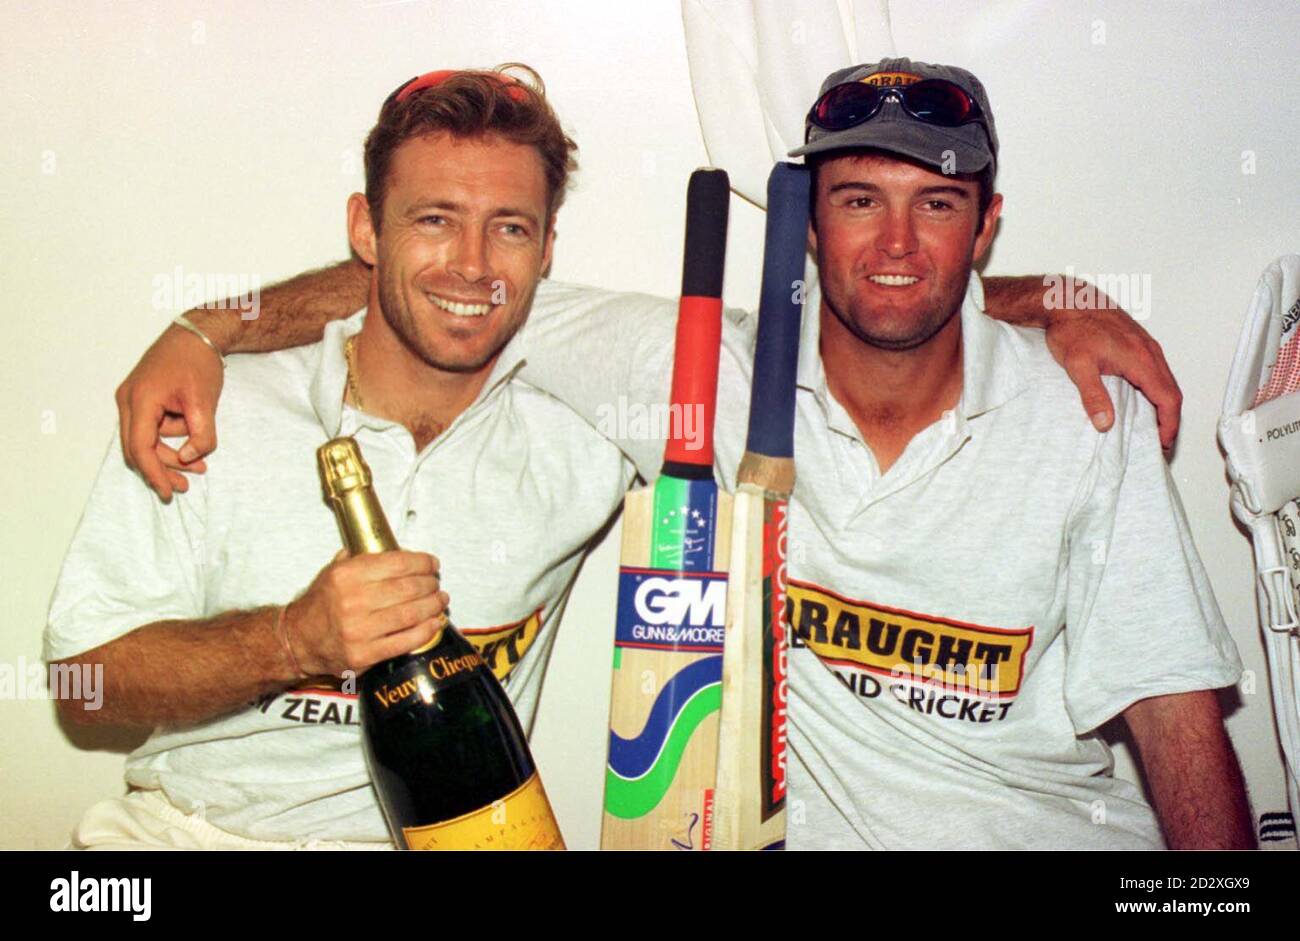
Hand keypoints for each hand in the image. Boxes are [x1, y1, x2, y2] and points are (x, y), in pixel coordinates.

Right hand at [116, 324, 223, 500]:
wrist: (196, 335)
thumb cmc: (199, 363)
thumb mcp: (206, 402)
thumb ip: (201, 434)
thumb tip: (189, 458)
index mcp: (141, 399)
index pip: (141, 447)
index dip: (154, 473)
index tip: (168, 492)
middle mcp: (128, 400)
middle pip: (137, 448)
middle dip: (161, 469)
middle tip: (187, 485)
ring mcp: (130, 398)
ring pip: (143, 440)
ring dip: (169, 454)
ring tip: (200, 464)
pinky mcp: (140, 398)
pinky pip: (148, 428)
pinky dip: (167, 439)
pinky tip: (190, 443)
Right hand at [283, 550, 450, 676]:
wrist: (297, 640)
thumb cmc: (320, 604)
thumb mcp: (333, 572)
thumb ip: (361, 558)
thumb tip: (395, 550)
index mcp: (346, 575)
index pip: (397, 563)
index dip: (422, 563)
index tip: (432, 564)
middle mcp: (352, 601)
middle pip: (408, 589)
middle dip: (430, 584)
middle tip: (436, 583)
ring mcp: (358, 631)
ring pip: (410, 614)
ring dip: (433, 606)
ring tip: (440, 600)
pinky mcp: (364, 655)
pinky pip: (404, 641)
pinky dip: (425, 631)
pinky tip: (434, 623)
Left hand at [1045, 304, 1181, 449]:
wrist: (1068, 300)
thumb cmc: (1072, 329)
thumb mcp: (1078, 366)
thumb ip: (1093, 396)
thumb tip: (1105, 423)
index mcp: (1141, 360)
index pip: (1168, 399)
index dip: (1169, 426)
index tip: (1163, 444)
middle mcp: (1150, 352)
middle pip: (1172, 392)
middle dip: (1170, 420)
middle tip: (1159, 442)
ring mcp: (1146, 345)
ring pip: (1166, 380)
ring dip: (1164, 404)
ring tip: (1153, 426)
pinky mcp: (1138, 342)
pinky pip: (1157, 370)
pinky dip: (1157, 389)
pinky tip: (1143, 399)